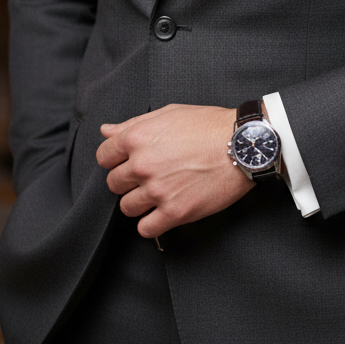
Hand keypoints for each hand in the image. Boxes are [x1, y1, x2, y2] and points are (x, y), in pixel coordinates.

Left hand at [96, 104, 252, 238]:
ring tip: (157, 194)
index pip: (103, 157)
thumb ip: (132, 124)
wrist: (241, 145)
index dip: (114, 160)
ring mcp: (158, 190)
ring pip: (127, 207)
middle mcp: (143, 165)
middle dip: (127, 181)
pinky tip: (162, 212)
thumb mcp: (168, 114)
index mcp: (138, 138)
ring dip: (139, 202)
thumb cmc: (208, 126)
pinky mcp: (175, 212)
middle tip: (146, 177)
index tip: (124, 162)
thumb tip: (106, 131)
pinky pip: (145, 229)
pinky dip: (151, 224)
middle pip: (113, 184)